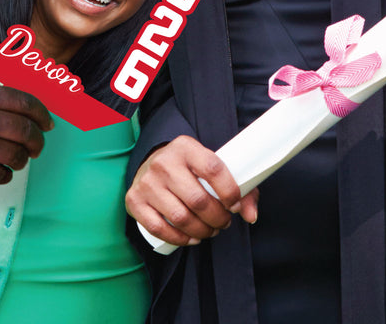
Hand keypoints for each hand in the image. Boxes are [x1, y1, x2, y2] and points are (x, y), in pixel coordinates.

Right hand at [0, 82, 51, 185]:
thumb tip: (9, 110)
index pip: (24, 102)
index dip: (42, 113)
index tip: (48, 122)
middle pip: (24, 130)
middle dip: (38, 140)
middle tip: (39, 145)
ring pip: (14, 155)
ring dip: (23, 159)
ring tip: (21, 159)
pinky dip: (5, 176)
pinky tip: (3, 174)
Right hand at [126, 135, 258, 247]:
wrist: (151, 162)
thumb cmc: (189, 167)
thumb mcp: (211, 165)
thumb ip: (238, 187)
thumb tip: (251, 215)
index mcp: (186, 147)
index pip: (213, 169)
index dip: (229, 191)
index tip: (235, 205)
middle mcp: (164, 163)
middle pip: (198, 199)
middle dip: (217, 218)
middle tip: (224, 223)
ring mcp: (147, 182)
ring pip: (180, 217)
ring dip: (201, 231)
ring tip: (210, 231)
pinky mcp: (134, 200)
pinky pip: (159, 228)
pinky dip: (179, 239)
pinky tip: (191, 238)